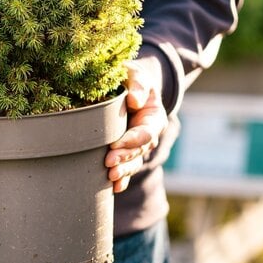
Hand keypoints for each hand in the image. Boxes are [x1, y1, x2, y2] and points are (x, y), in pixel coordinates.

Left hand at [105, 58, 167, 192]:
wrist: (128, 86)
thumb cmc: (131, 78)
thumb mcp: (136, 74)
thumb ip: (138, 84)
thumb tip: (135, 101)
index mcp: (153, 117)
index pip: (145, 133)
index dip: (132, 140)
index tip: (115, 144)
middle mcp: (149, 134)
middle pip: (139, 151)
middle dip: (125, 158)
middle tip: (108, 164)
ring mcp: (139, 145)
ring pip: (134, 162)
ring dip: (123, 171)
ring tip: (110, 177)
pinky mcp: (128, 150)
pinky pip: (128, 167)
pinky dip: (123, 179)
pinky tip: (115, 188)